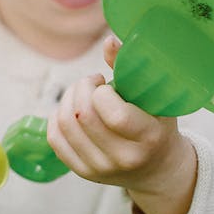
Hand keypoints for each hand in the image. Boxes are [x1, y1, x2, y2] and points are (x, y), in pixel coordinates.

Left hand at [46, 36, 196, 213]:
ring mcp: (100, 169)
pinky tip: (72, 108)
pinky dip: (57, 116)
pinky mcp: (83, 172)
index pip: (114, 116)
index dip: (101, 92)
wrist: (157, 168)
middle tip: (92, 82)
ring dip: (68, 98)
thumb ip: (133, 68)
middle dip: (82, 88)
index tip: (107, 83)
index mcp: (149, 138)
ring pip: (65, 124)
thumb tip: (107, 41)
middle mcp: (124, 159)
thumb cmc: (158, 124)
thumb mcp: (158, 97)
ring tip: (83, 93)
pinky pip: (55, 138)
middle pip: (83, 116)